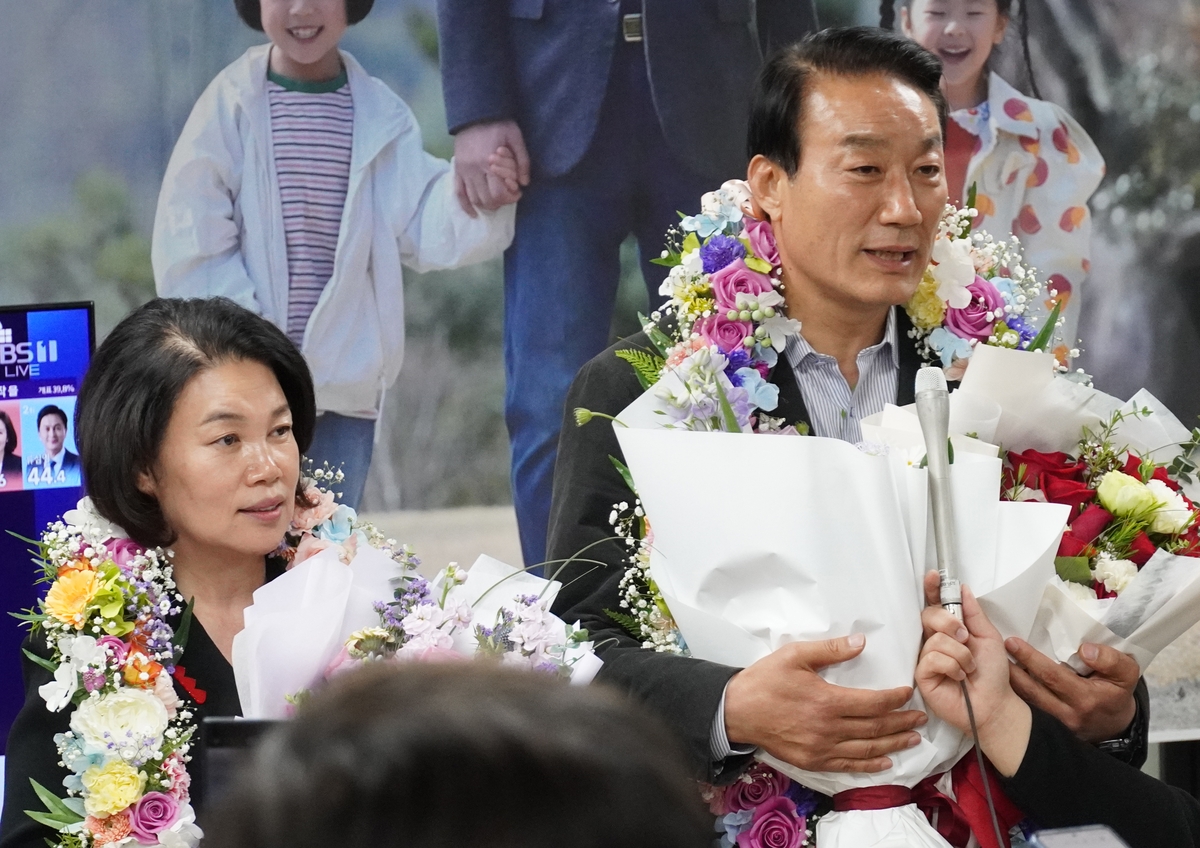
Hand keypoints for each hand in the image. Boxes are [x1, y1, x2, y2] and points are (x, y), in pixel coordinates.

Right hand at [452, 120, 529, 216]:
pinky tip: (473, 213)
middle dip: (500, 202)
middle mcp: (474, 169)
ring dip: (487, 204)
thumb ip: (522, 161)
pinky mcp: (457, 170)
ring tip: (496, 198)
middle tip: (508, 195)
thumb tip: (524, 183)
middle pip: (487, 200)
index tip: (517, 191)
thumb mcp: (516, 138)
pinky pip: (459, 193)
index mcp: (489, 162)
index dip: (510, 197)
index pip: (499, 193)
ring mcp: (463, 171)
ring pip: (474, 199)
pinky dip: (466, 206)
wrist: (475, 113)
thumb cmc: (498, 125)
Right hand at [723, 634, 927, 773]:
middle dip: (901, 722)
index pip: (873, 703)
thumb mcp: (795, 655)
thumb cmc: (765, 680)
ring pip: (866, 750)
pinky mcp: (812, 761)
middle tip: (920, 719)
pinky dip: (869, 765)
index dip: (895, 699)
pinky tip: (884, 762)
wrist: (736, 711)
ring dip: (893, 745)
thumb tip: (861, 642)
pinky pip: (847, 766)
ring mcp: (821, 749)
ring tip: (912, 740)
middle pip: (875, 728)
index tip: (908, 693)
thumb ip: (830, 650)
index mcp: (828, 701)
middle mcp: (829, 729)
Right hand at [916, 571, 1030, 776]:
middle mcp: (934, 640)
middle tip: (965, 637)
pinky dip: (952, 666)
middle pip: (928, 616)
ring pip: (934, 639)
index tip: (933, 576)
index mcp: (949, 629)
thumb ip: (975, 613)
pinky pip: (932, 658)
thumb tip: (963, 588)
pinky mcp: (921, 674)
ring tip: (969, 668)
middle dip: (948, 622)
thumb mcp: (989, 637)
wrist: (994, 704)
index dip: (931, 589)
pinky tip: (959, 677)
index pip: (935, 604)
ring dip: (960, 653)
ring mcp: (926, 657)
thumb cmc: (992, 673)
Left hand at [1005, 635, 1138, 741]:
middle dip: (1010, 669)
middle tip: (992, 648)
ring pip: (1024, 702)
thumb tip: (1085, 650)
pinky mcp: (1046, 729)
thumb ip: (1111, 659)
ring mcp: (1054, 725)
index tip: (1012, 642)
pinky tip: (999, 679)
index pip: (1052, 676)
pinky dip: (1011, 694)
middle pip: (1031, 690)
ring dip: (1006, 682)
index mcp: (1086, 699)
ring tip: (990, 661)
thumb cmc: (1116, 692)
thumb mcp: (1126, 673)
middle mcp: (1067, 715)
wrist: (1116, 725)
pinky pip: (1024, 710)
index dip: (1030, 658)